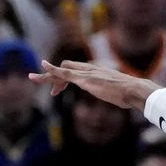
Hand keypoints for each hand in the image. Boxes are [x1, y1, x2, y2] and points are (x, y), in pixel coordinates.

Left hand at [29, 60, 158, 110]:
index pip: (76, 70)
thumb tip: (122, 98)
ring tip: (32, 78)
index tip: (58, 89)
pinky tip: (44, 68)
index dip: (65, 78)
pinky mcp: (85, 79)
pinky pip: (65, 73)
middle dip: (51, 75)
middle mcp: (90, 69)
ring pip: (62, 70)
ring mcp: (87, 73)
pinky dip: (53, 71)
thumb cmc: (129, 94)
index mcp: (96, 72)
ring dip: (46, 75)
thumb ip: (116, 92)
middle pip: (66, 67)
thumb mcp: (118, 92)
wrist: (134, 89)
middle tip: (37, 80)